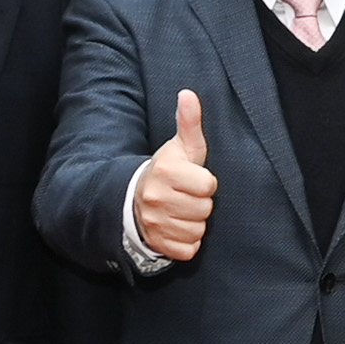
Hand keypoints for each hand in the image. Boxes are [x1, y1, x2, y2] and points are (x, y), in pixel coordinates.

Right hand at [134, 89, 216, 266]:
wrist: (136, 199)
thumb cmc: (168, 171)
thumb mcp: (180, 146)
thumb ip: (188, 122)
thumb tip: (188, 94)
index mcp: (165, 171)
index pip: (208, 185)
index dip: (205, 183)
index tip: (192, 179)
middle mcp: (156, 197)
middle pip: (204, 210)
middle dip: (200, 204)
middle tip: (186, 196)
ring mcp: (154, 223)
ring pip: (197, 230)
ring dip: (194, 223)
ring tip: (181, 211)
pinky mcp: (157, 244)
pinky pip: (188, 249)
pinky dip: (186, 242)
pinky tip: (177, 227)